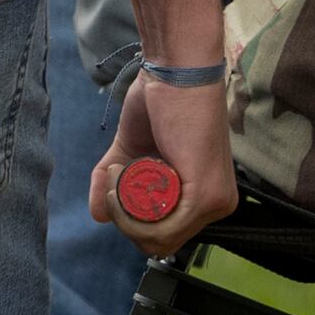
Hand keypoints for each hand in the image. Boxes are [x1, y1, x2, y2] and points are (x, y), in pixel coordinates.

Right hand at [87, 71, 237, 253]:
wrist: (177, 71)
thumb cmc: (161, 104)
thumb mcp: (132, 151)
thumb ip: (116, 183)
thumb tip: (98, 216)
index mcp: (205, 198)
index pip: (162, 236)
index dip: (131, 219)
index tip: (117, 182)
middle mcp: (216, 205)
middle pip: (157, 243)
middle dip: (125, 218)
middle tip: (116, 177)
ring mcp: (214, 203)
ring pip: (156, 241)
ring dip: (124, 211)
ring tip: (119, 171)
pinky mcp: (204, 196)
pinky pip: (160, 231)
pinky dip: (131, 211)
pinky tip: (124, 175)